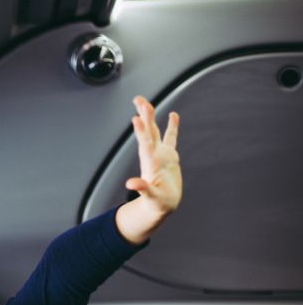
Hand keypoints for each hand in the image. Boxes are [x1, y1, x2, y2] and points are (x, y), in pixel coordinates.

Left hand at [128, 95, 181, 214]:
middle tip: (139, 99)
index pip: (145, 143)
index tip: (135, 118)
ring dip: (151, 118)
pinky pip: (171, 138)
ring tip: (147, 102)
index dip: (141, 131)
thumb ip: (142, 189)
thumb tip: (130, 184)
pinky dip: (172, 127)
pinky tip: (174, 115)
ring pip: (156, 132)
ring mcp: (161, 154)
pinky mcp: (170, 157)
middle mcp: (154, 155)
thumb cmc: (157, 203)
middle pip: (148, 132)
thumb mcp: (151, 197)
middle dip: (144, 116)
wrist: (163, 205)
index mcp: (150, 162)